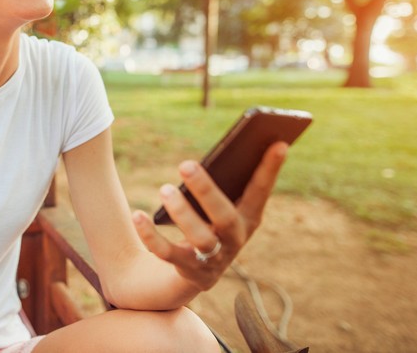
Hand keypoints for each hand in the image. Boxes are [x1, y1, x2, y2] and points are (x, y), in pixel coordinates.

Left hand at [132, 142, 287, 291]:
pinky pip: (167, 253)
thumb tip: (210, 153)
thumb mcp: (220, 204)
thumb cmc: (210, 223)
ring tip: (164, 189)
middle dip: (206, 191)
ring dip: (181, 213)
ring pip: (200, 238)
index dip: (270, 169)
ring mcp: (213, 258)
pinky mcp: (187, 269)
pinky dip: (151, 235)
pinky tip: (138, 215)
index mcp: (248, 218)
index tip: (279, 143)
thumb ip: (222, 181)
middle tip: (184, 164)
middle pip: (224, 217)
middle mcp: (234, 239)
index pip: (260, 191)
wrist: (197, 272)